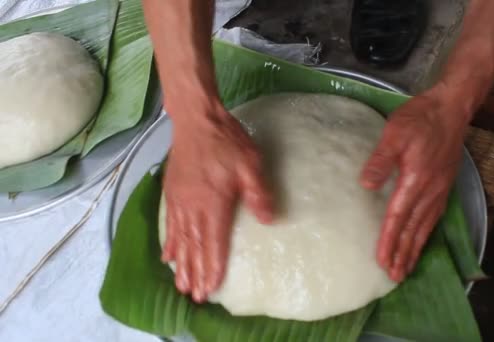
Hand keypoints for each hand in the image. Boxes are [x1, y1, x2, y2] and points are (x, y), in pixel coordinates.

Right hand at [162, 99, 272, 302]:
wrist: (197, 119)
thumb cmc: (227, 141)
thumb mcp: (251, 164)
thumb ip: (259, 193)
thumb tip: (269, 220)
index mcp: (214, 203)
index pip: (213, 243)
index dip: (213, 267)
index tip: (211, 288)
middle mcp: (193, 207)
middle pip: (194, 246)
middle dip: (195, 272)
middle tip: (195, 296)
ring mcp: (179, 200)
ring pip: (180, 239)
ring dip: (181, 264)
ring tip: (180, 284)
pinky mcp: (172, 192)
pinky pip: (169, 224)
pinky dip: (169, 242)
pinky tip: (167, 255)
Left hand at [360, 87, 470, 281]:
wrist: (451, 108)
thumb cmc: (420, 118)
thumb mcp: (395, 133)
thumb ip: (381, 160)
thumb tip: (367, 185)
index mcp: (415, 180)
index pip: (398, 218)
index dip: (389, 241)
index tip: (382, 261)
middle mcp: (430, 191)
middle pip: (413, 230)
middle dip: (403, 254)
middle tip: (395, 276)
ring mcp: (439, 189)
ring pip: (426, 227)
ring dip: (415, 249)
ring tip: (407, 268)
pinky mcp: (444, 185)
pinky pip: (435, 217)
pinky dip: (427, 234)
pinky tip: (422, 240)